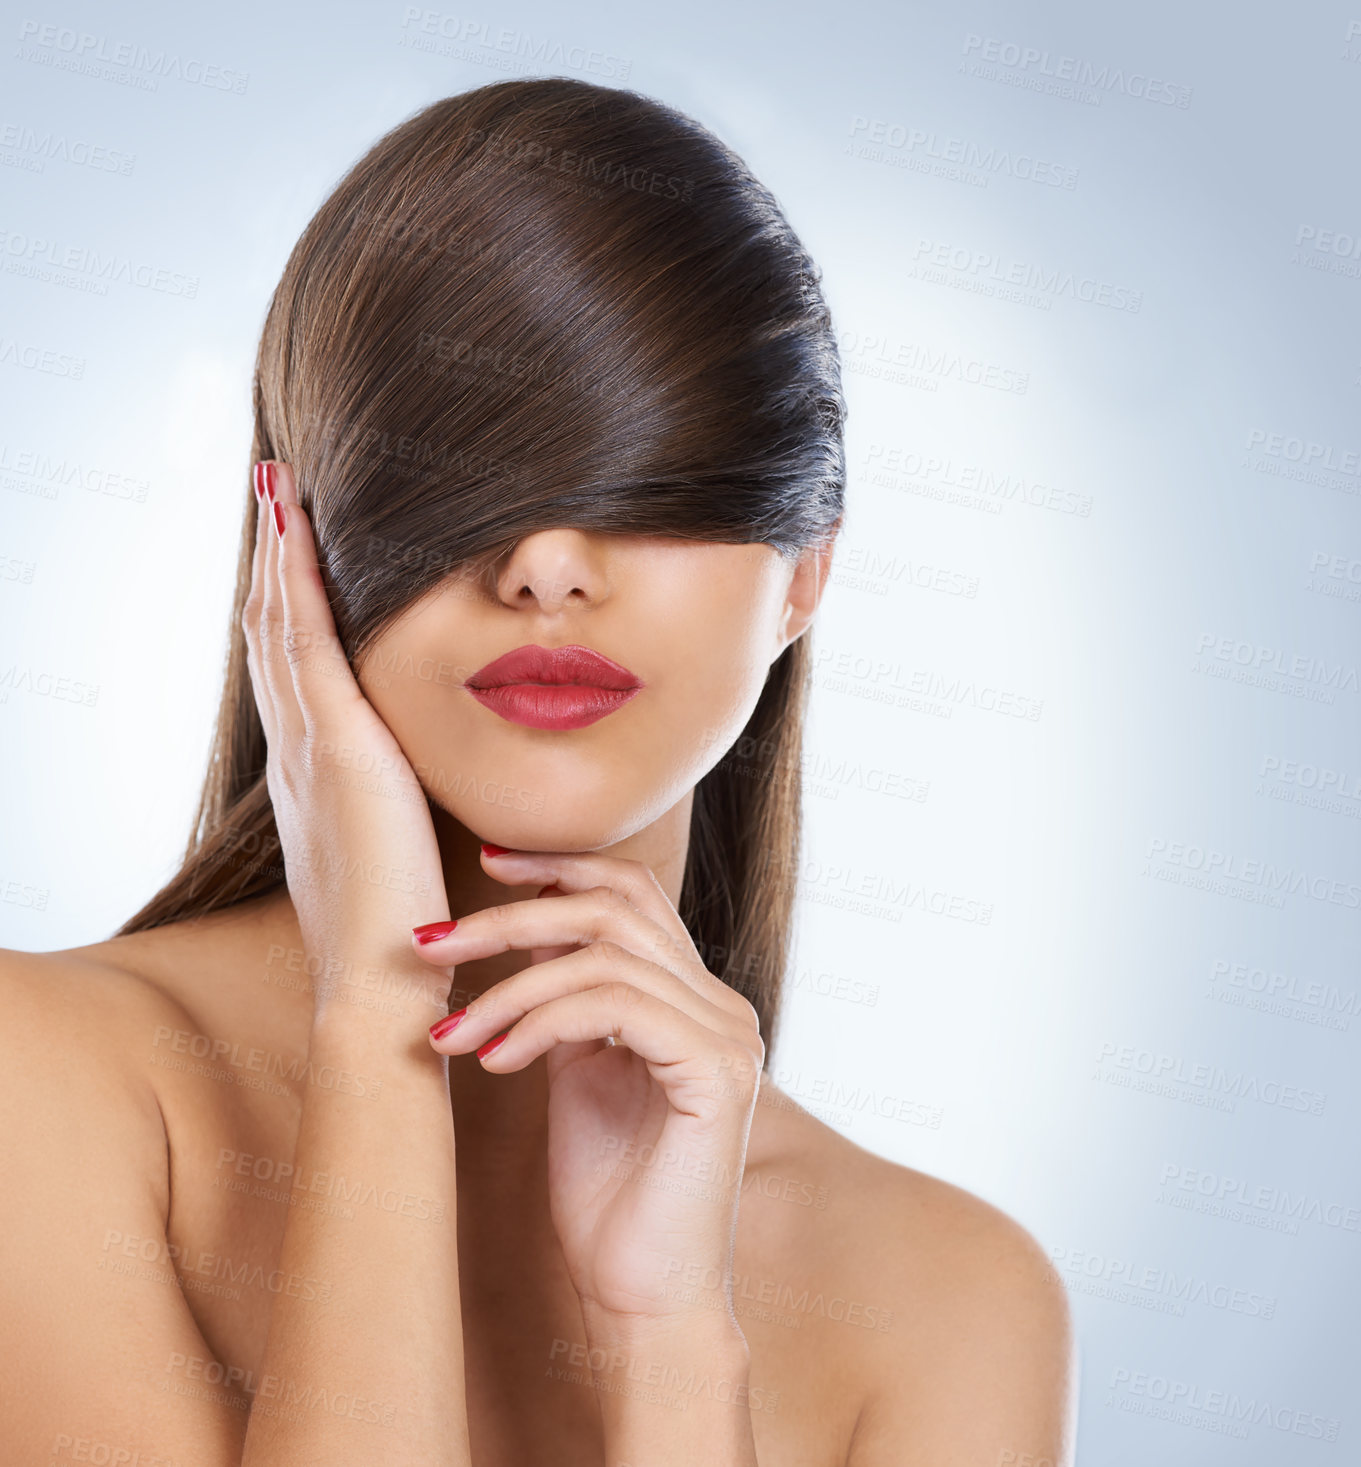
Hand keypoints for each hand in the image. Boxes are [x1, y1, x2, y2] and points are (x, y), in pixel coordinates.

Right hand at [241, 460, 449, 1020]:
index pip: (294, 670)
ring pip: (278, 626)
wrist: (383, 983)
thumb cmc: (403, 928)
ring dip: (275, 553)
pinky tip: (292, 530)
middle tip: (272, 492)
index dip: (286, 607)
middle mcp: (296, 753)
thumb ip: (401, 808)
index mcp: (312, 776)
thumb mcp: (396, 850)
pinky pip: (305, 643)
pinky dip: (294, 582)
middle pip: (272, 635)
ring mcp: (308, 747)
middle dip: (271, 562)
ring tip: (274, 487)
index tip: (291, 550)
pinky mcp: (338, 748)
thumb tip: (424, 785)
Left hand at [413, 850, 764, 1330]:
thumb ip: (566, 1004)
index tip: (484, 862)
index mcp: (695, 998)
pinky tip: (491, 1061)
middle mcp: (723, 1004)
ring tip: (448, 1031)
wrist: (644, 1301)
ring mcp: (729, 1034)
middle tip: (429, 942)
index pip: (633, 895)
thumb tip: (518, 935)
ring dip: (507, 985)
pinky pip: (614, 1007)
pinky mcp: (718, 1072)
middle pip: (613, 909)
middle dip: (510, 917)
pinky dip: (540, 1021)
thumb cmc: (606, 1199)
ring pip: (606, 955)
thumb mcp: (576, 1074)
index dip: (559, 868)